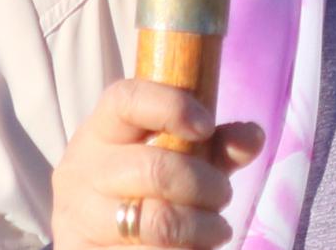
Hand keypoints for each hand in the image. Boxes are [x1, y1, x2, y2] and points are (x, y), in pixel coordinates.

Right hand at [47, 77, 261, 249]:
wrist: (89, 236)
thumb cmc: (138, 187)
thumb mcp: (172, 157)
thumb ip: (214, 145)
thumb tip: (253, 137)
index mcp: (101, 132)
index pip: (126, 100)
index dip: (172, 106)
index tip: (208, 125)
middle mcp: (84, 170)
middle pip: (153, 167)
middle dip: (204, 184)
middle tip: (223, 195)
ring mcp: (82, 217)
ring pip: (156, 221)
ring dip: (200, 227)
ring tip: (217, 230)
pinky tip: (194, 249)